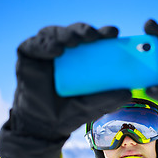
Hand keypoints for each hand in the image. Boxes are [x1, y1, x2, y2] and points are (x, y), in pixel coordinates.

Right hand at [0, 23, 131, 157]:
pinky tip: (56, 50)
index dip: (103, 34)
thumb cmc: (70, 113)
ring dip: (65, 34)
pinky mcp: (27, 57)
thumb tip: (129, 93)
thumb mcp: (93, 106)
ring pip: (54, 34)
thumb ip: (109, 99)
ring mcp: (45, 54)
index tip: (113, 33)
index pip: (93, 41)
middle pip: (74, 33)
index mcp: (82, 60)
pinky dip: (44, 45)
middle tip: (93, 36)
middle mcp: (65, 54)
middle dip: (84, 30)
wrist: (45, 126)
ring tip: (74, 41)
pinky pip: (32, 45)